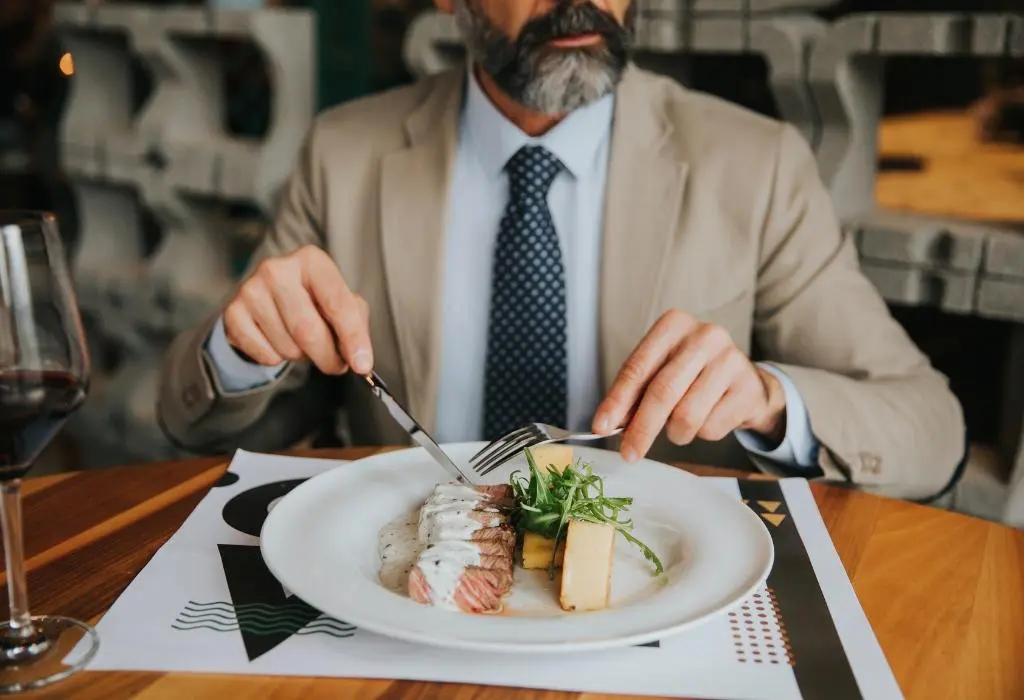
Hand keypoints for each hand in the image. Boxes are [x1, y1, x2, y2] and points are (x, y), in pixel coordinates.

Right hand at [222, 245, 372, 375]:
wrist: (268, 297)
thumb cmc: (313, 299)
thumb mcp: (341, 301)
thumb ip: (355, 325)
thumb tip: (360, 359)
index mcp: (311, 260)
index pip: (337, 303)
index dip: (353, 338)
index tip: (362, 365)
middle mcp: (278, 269)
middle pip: (308, 331)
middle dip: (328, 357)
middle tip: (336, 366)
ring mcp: (251, 289)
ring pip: (288, 347)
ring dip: (303, 357)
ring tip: (303, 343)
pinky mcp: (233, 313)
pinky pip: (266, 355)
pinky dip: (279, 359)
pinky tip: (279, 341)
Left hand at [591, 309, 785, 461]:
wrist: (745, 382)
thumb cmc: (693, 375)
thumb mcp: (661, 372)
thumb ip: (635, 393)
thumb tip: (609, 423)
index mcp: (673, 325)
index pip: (637, 367)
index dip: (616, 401)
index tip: (601, 426)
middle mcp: (704, 336)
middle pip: (662, 392)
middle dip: (641, 429)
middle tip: (629, 453)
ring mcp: (730, 360)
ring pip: (687, 415)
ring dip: (676, 434)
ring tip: (680, 426)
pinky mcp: (748, 387)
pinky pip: (712, 427)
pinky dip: (702, 433)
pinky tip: (709, 417)